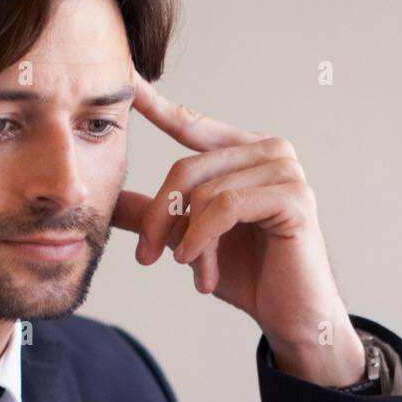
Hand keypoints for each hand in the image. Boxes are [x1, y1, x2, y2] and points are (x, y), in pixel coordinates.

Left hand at [110, 70, 366, 385]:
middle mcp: (269, 150)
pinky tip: (197, 269)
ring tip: (191, 271)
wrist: (290, 316)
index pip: (191, 125)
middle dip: (160, 217)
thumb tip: (108, 202)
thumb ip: (158, 215)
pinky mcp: (293, 197)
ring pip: (204, 192)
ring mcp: (285, 170)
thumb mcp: (191, 239)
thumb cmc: (249, 275)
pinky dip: (203, 239)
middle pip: (186, 167)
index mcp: (245, 152)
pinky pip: (226, 207)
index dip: (157, 107)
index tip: (126, 85)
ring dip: (187, 240)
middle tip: (147, 257)